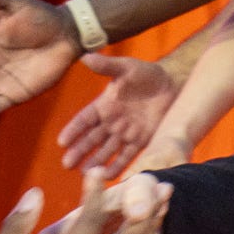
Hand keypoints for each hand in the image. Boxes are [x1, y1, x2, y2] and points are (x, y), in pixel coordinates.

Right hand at [56, 53, 176, 174]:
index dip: (73, 130)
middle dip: (79, 152)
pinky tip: (109, 177)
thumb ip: (106, 65)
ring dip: (96, 162)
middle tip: (67, 164)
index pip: (84, 120)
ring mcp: (125, 133)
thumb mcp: (126, 67)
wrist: (172, 83)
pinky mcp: (141, 141)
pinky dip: (119, 165)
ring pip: (107, 150)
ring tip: (87, 174)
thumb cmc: (146, 73)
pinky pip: (128, 155)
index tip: (62, 142)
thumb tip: (85, 56)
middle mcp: (111, 122)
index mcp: (104, 105)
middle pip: (91, 139)